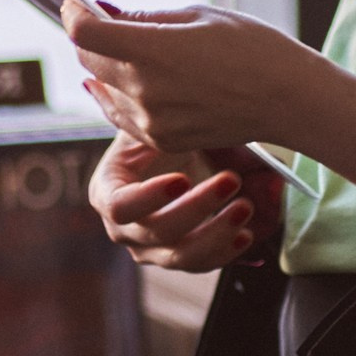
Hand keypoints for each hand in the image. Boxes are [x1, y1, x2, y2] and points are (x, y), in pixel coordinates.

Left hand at [64, 0, 313, 156]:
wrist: (287, 99)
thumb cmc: (252, 48)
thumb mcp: (198, 16)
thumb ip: (146, 19)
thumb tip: (106, 13)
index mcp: (153, 51)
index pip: (86, 34)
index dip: (73, 14)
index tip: (75, 5)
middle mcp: (145, 89)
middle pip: (90, 60)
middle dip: (90, 39)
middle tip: (98, 23)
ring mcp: (152, 120)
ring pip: (103, 88)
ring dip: (105, 69)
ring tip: (119, 52)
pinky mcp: (161, 139)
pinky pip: (121, 117)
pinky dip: (118, 97)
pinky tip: (124, 84)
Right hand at [88, 134, 277, 271]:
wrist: (183, 156)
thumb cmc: (164, 135)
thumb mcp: (152, 122)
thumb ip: (144, 116)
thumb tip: (115, 91)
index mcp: (108, 192)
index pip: (121, 206)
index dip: (150, 197)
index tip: (182, 178)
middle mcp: (125, 229)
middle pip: (157, 231)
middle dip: (197, 209)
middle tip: (231, 180)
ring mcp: (152, 249)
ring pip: (181, 256)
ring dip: (217, 234)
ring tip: (246, 206)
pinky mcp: (182, 258)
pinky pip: (203, 264)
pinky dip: (226, 251)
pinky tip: (247, 233)